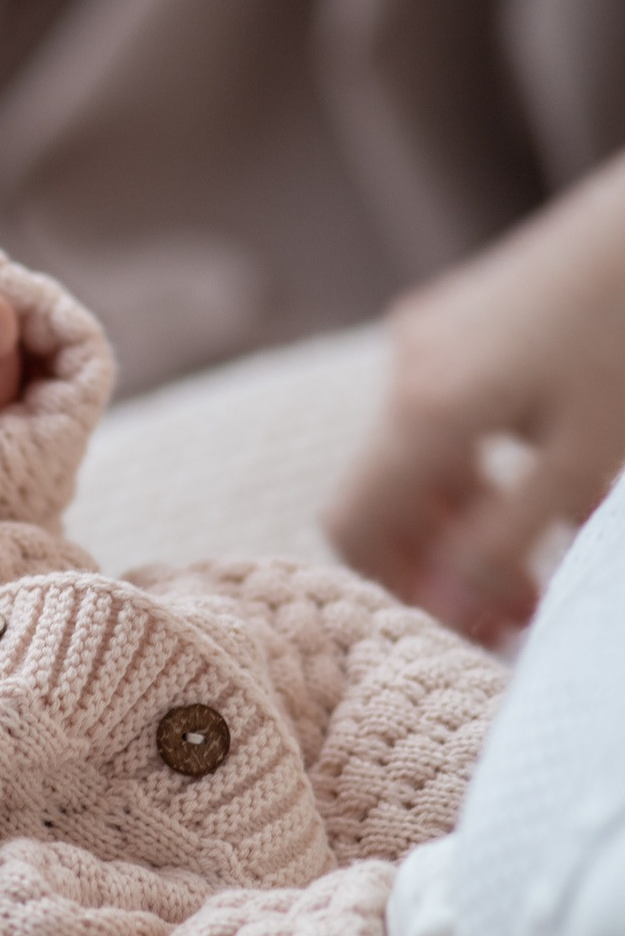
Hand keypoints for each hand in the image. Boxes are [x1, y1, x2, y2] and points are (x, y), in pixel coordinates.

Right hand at [326, 153, 624, 642]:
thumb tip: (446, 613)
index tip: (457, 623)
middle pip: (386, 492)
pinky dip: (486, 460)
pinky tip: (560, 470)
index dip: (388, 585)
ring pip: (422, 453)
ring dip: (471, 513)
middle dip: (443, 559)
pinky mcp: (464, 313)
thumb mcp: (584, 457)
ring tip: (553, 545)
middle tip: (521, 610)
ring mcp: (431, 333)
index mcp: (423, 410)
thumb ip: (505, 542)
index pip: (351, 524)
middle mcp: (407, 369)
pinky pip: (449, 410)